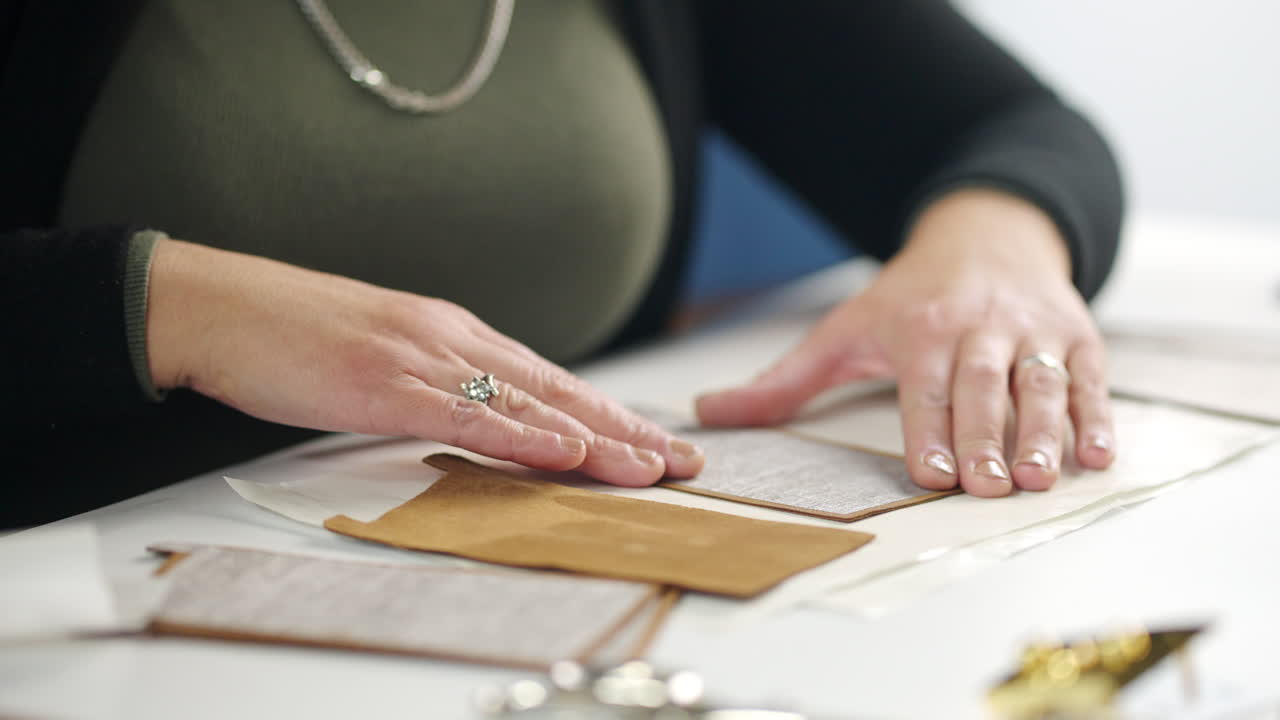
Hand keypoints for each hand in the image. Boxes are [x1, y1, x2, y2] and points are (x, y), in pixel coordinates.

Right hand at [147, 239, 703, 485]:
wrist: (221, 307)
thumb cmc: (297, 335)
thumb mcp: (385, 357)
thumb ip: (438, 383)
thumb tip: (482, 418)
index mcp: (454, 336)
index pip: (548, 382)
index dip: (607, 415)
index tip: (655, 444)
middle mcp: (453, 341)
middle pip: (557, 391)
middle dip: (625, 430)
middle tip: (684, 463)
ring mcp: (422, 359)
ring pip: (527, 403)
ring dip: (595, 438)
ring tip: (650, 468)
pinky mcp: (385, 383)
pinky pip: (467, 414)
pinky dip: (523, 435)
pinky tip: (567, 452)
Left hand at [696, 188, 1114, 496]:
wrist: (988, 231)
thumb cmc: (910, 295)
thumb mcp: (844, 329)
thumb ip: (783, 380)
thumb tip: (705, 413)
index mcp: (918, 328)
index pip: (923, 387)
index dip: (930, 431)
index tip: (933, 474)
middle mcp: (977, 327)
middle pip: (982, 388)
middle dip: (986, 437)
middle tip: (991, 487)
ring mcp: (1031, 331)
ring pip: (1039, 384)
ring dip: (1044, 432)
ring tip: (1042, 477)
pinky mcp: (1076, 336)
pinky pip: (1089, 378)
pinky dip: (1097, 416)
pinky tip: (1096, 455)